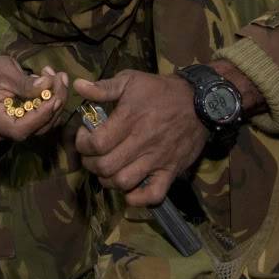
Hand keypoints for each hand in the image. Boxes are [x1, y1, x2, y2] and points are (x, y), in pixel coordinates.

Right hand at [0, 56, 68, 142]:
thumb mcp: (1, 70)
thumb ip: (23, 81)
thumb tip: (47, 85)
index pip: (19, 129)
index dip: (40, 117)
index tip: (54, 97)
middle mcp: (1, 132)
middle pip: (35, 128)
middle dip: (53, 104)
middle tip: (60, 78)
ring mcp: (12, 131)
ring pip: (42, 125)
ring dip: (55, 101)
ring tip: (58, 77)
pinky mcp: (21, 125)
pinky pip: (40, 119)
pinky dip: (50, 102)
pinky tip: (54, 83)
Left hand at [72, 71, 206, 206]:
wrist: (200, 102)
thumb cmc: (161, 91)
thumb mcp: (131, 80)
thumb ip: (103, 87)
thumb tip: (78, 86)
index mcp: (129, 120)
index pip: (96, 144)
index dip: (83, 144)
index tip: (84, 137)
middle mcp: (142, 143)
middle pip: (106, 166)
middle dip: (91, 163)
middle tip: (92, 155)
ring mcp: (157, 160)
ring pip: (124, 182)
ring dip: (108, 180)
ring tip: (107, 168)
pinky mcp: (171, 171)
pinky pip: (153, 195)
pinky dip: (137, 198)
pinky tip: (128, 189)